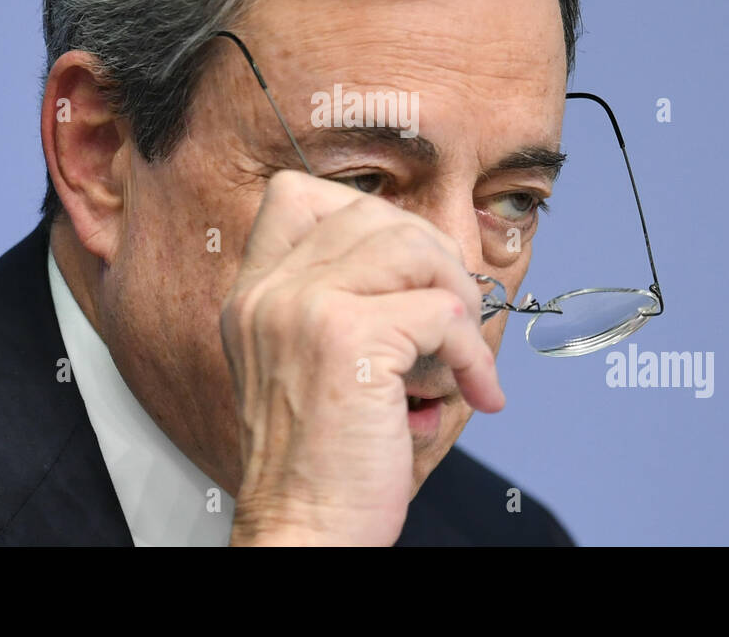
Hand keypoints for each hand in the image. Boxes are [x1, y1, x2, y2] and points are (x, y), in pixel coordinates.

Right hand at [223, 169, 505, 545]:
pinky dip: (475, 354)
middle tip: (453, 317)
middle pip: (373, 214)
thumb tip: (430, 256)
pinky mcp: (346, 339)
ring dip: (459, 296)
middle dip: (433, 257)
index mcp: (253, 296)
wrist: (305, 533)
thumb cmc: (322, 464)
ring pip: (413, 247)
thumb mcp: (309, 365)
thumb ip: (341, 302)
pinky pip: (443, 313)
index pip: (295, 194)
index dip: (367, 216)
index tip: (405, 270)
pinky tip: (475, 391)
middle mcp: (268, 293)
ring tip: (461, 351)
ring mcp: (302, 309)